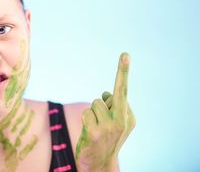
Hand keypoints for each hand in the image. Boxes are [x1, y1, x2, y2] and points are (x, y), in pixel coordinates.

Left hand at [75, 53, 135, 171]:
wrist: (100, 163)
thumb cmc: (106, 139)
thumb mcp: (115, 124)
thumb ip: (112, 106)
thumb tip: (104, 93)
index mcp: (129, 117)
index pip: (123, 91)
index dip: (123, 71)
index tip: (124, 54)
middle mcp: (122, 120)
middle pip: (109, 95)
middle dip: (117, 82)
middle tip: (125, 57)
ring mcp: (109, 127)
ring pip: (95, 103)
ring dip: (93, 113)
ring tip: (96, 127)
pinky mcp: (94, 132)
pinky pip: (86, 113)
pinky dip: (86, 119)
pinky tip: (90, 132)